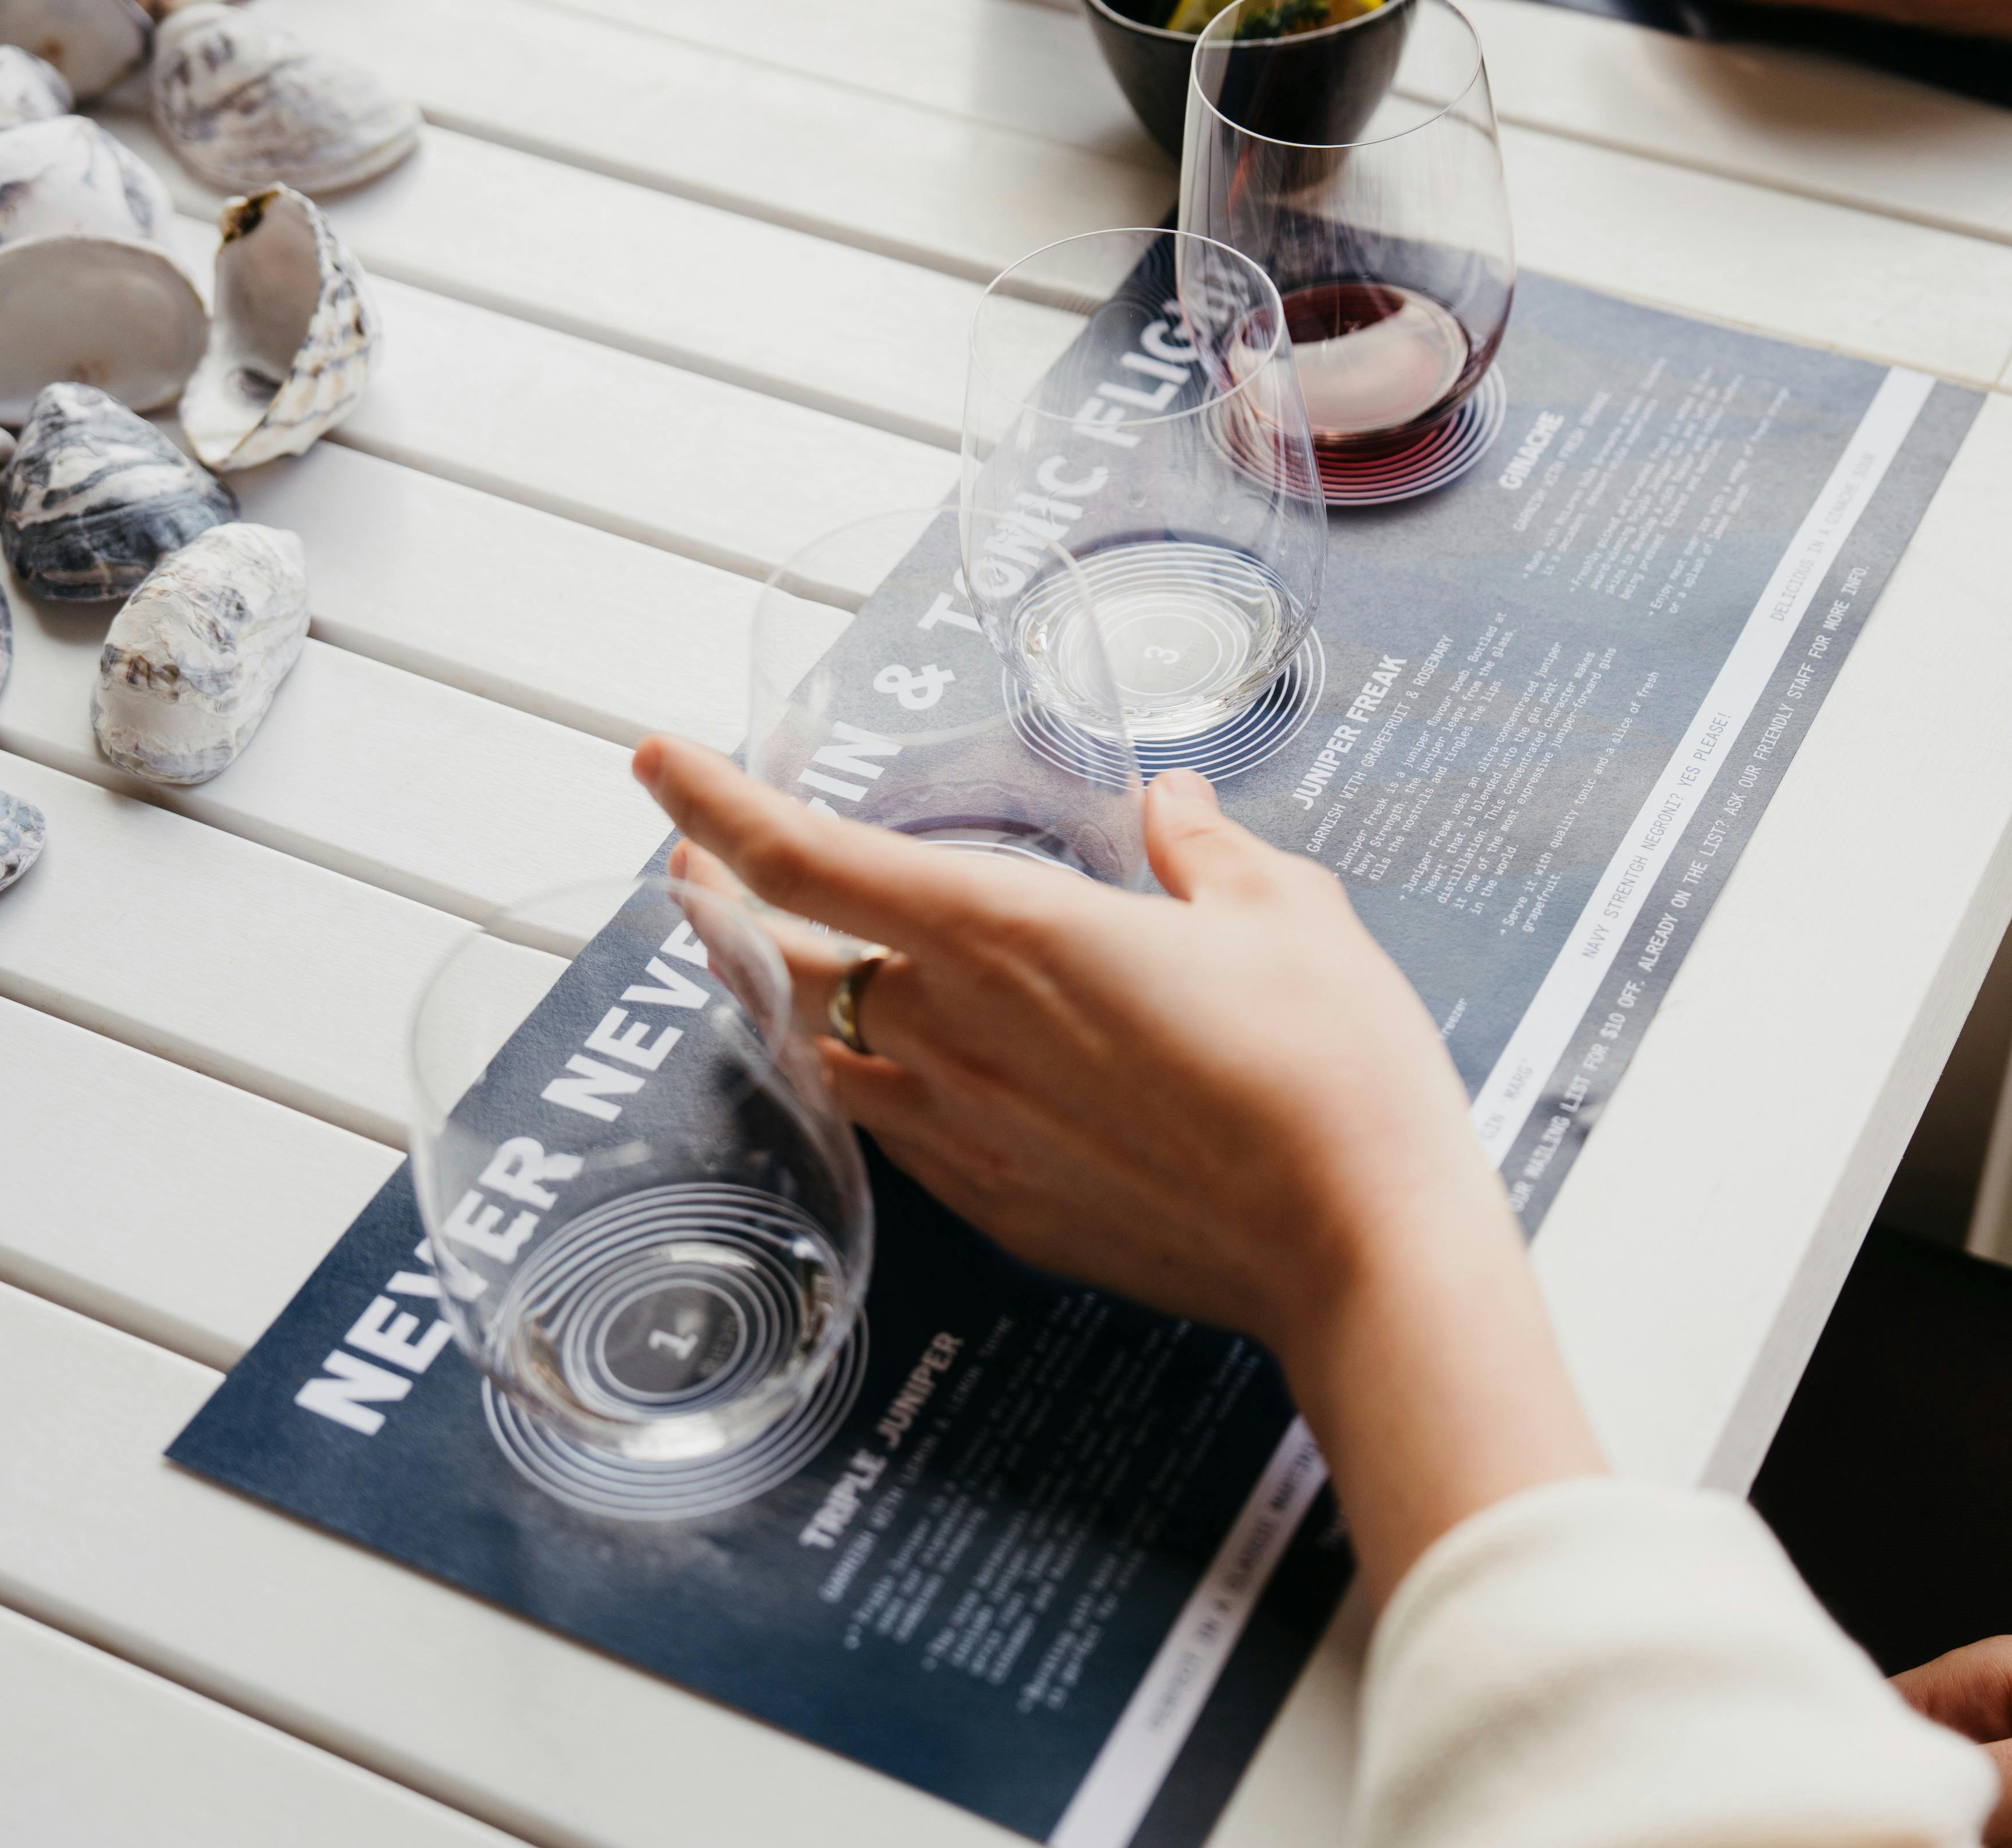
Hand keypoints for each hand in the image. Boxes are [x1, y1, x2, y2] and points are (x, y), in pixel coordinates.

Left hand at [631, 736, 1604, 1599]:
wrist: (1355, 1245)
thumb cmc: (1328, 1068)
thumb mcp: (1284, 912)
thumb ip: (1204, 853)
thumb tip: (1171, 812)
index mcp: (1010, 933)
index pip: (808, 859)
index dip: (716, 805)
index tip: (656, 766)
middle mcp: (960, 1034)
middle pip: (789, 961)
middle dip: (731, 904)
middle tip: (704, 864)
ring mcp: (971, 1135)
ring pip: (824, 1053)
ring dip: (783, 999)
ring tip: (772, 959)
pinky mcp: (1005, 1209)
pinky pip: (896, 1132)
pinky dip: (868, 1083)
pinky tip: (891, 1071)